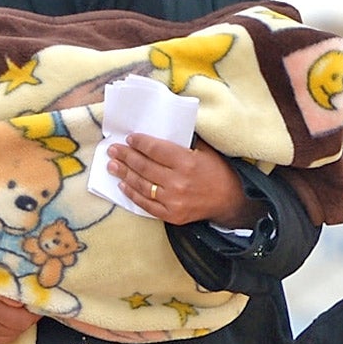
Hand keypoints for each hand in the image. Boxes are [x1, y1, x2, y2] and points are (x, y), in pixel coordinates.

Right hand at [0, 276, 38, 343]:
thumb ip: (5, 291)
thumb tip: (24, 302)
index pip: (23, 321)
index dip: (34, 315)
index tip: (38, 306)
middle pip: (16, 332)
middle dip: (25, 322)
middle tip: (28, 309)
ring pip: (5, 340)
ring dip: (13, 329)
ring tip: (13, 316)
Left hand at [107, 134, 262, 227]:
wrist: (230, 201)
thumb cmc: (218, 171)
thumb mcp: (206, 150)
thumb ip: (186, 139)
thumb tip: (164, 127)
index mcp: (186, 161)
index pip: (155, 149)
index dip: (140, 143)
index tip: (130, 138)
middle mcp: (177, 182)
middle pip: (144, 166)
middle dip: (125, 156)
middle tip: (113, 150)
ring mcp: (173, 201)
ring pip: (142, 185)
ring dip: (124, 174)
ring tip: (112, 165)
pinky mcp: (171, 215)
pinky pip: (146, 205)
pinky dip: (133, 195)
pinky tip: (123, 185)